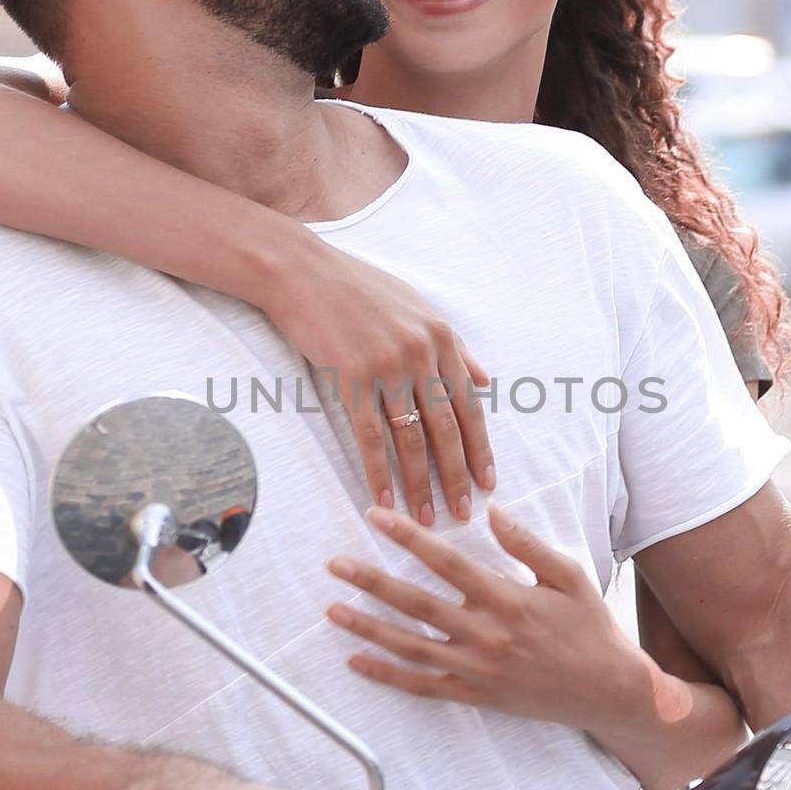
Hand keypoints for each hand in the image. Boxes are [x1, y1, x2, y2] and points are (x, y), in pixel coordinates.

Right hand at [265, 242, 494, 526]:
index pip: (469, 405)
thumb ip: (454, 346)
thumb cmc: (359, 288)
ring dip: (419, 484)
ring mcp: (387, 366)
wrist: (303, 272)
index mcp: (442, 338)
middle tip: (463, 513)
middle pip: (447, 428)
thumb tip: (485, 380)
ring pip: (411, 439)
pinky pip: (369, 436)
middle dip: (457, 476)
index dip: (480, 447)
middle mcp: (421, 353)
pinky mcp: (352, 377)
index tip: (487, 481)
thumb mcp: (416, 308)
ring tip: (426, 518)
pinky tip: (382, 499)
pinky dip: (378, 472)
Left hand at [324, 502, 653, 735]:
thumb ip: (527, 545)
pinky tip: (356, 661)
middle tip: (335, 565)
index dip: (407, 538)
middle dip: (371, 582)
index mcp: (507, 599)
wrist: (608, 691)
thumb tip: (493, 511)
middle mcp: (486, 634)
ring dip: (368, 629)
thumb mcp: (569, 577)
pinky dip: (387, 675)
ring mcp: (477, 669)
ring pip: (411, 647)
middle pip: (416, 603)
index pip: (446, 562)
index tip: (375, 518)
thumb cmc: (591, 628)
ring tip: (332, 610)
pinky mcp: (476, 696)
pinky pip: (423, 687)